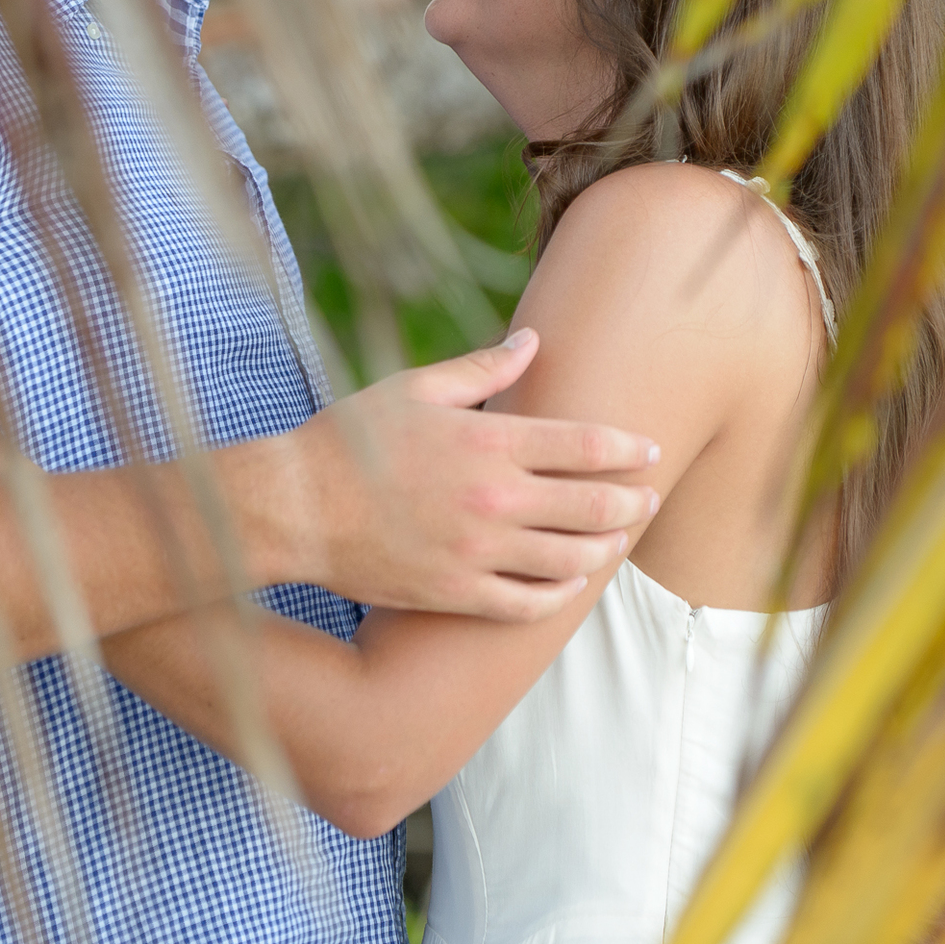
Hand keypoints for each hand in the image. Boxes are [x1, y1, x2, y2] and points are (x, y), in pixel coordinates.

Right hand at [286, 328, 662, 621]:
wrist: (293, 508)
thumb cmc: (349, 438)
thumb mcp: (416, 387)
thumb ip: (483, 367)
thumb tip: (534, 340)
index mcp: (489, 441)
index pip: (586, 446)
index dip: (629, 449)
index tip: (650, 450)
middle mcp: (494, 498)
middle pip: (593, 506)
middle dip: (632, 503)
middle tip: (650, 499)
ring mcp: (477, 552)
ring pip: (570, 559)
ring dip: (604, 549)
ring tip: (616, 541)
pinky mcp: (456, 594)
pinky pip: (527, 604)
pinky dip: (558, 594)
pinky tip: (569, 583)